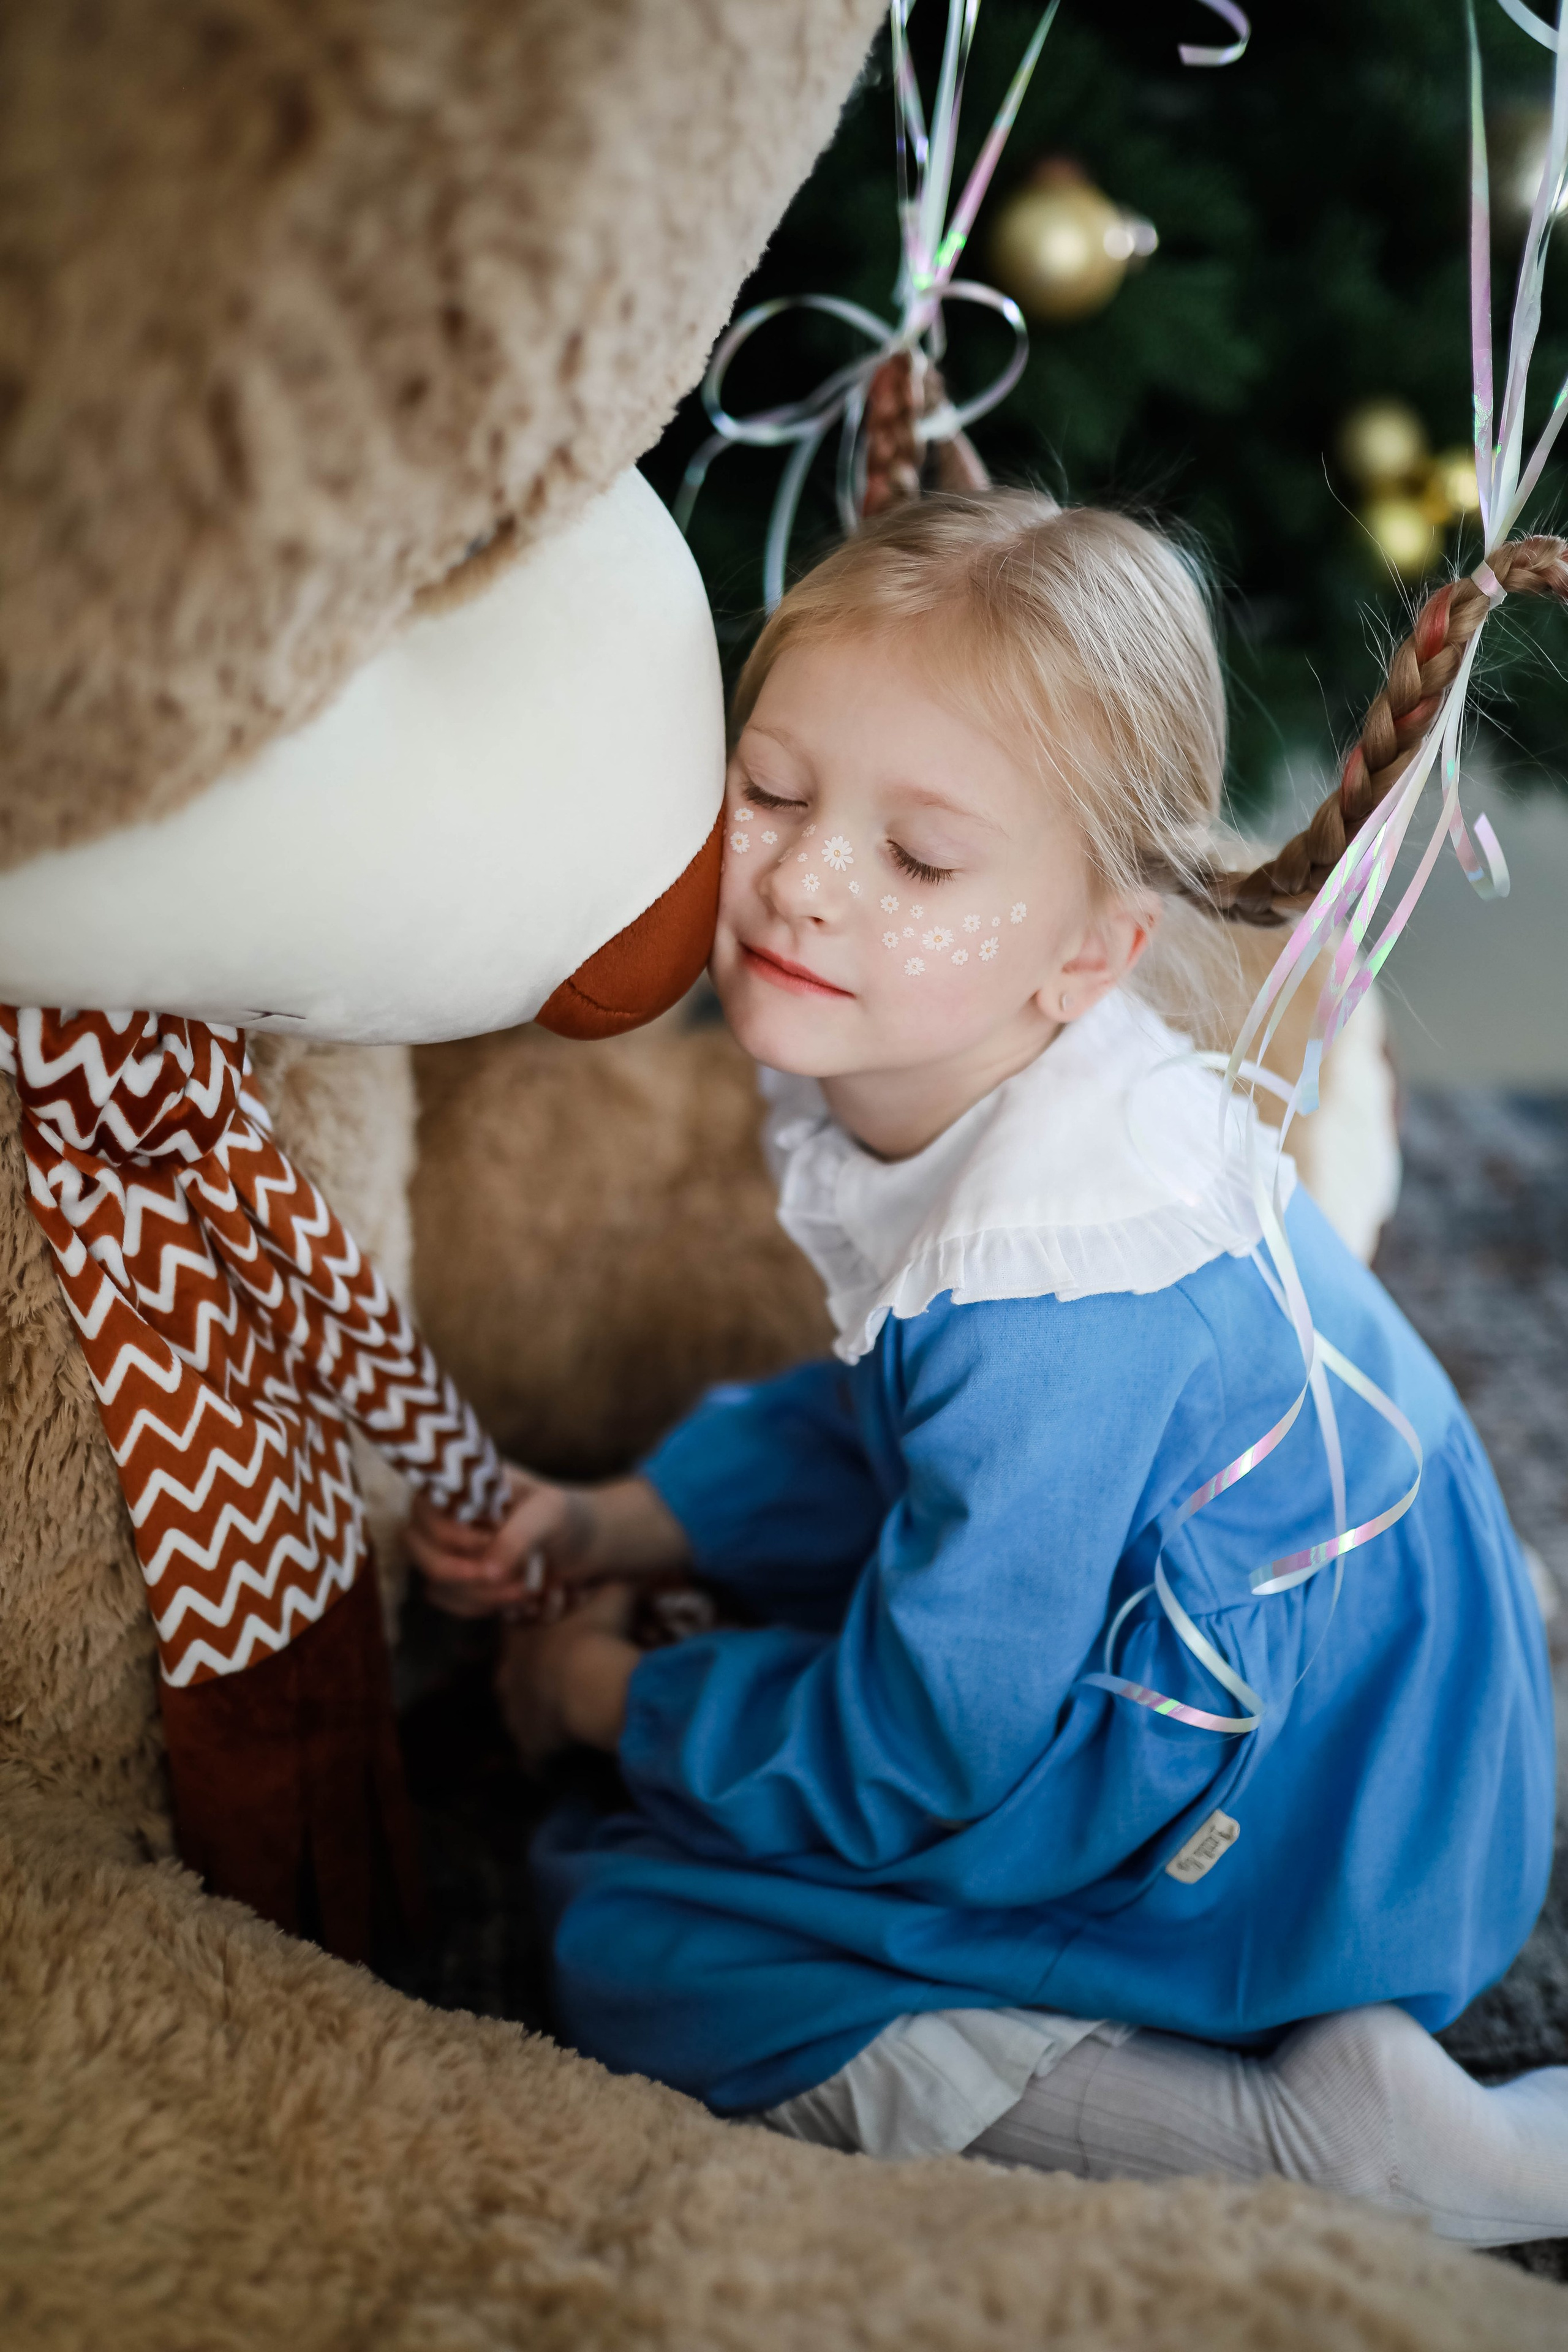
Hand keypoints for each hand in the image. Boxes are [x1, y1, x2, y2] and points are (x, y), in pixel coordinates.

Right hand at [408, 1464, 592, 1621]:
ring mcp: (447, 1549)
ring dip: (481, 1595)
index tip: (493, 1543)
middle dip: (465, 1573)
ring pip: (436, 1583)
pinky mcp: (457, 1578)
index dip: (454, 1537)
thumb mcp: (550, 1514)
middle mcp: (445, 1515)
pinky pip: (448, 1601)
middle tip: (515, 1578)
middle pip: (420, 1551)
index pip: (426, 1511)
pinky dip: (479, 1607)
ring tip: (528, 1589)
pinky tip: (513, 1599)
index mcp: (462, 1486)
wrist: (586, 1543)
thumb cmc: (567, 1515)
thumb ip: (518, 1537)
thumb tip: (486, 1571)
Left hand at [495, 1581, 639, 1766]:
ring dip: (540, 1722)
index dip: (538, 1637)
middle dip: (536, 1680)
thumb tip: (633, 1569)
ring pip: (521, 1719)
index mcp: (521, 1635)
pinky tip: (562, 1768)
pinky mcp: (528, 1744)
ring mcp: (515, 1711)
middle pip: (514, 1677)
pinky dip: (545, 1765)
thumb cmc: (597, 1632)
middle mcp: (510, 1673)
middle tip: (565, 1683)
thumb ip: (617, 1580)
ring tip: (565, 1724)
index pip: (517, 1634)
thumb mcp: (612, 1593)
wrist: (589, 1679)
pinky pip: (534, 1761)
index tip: (561, 1642)